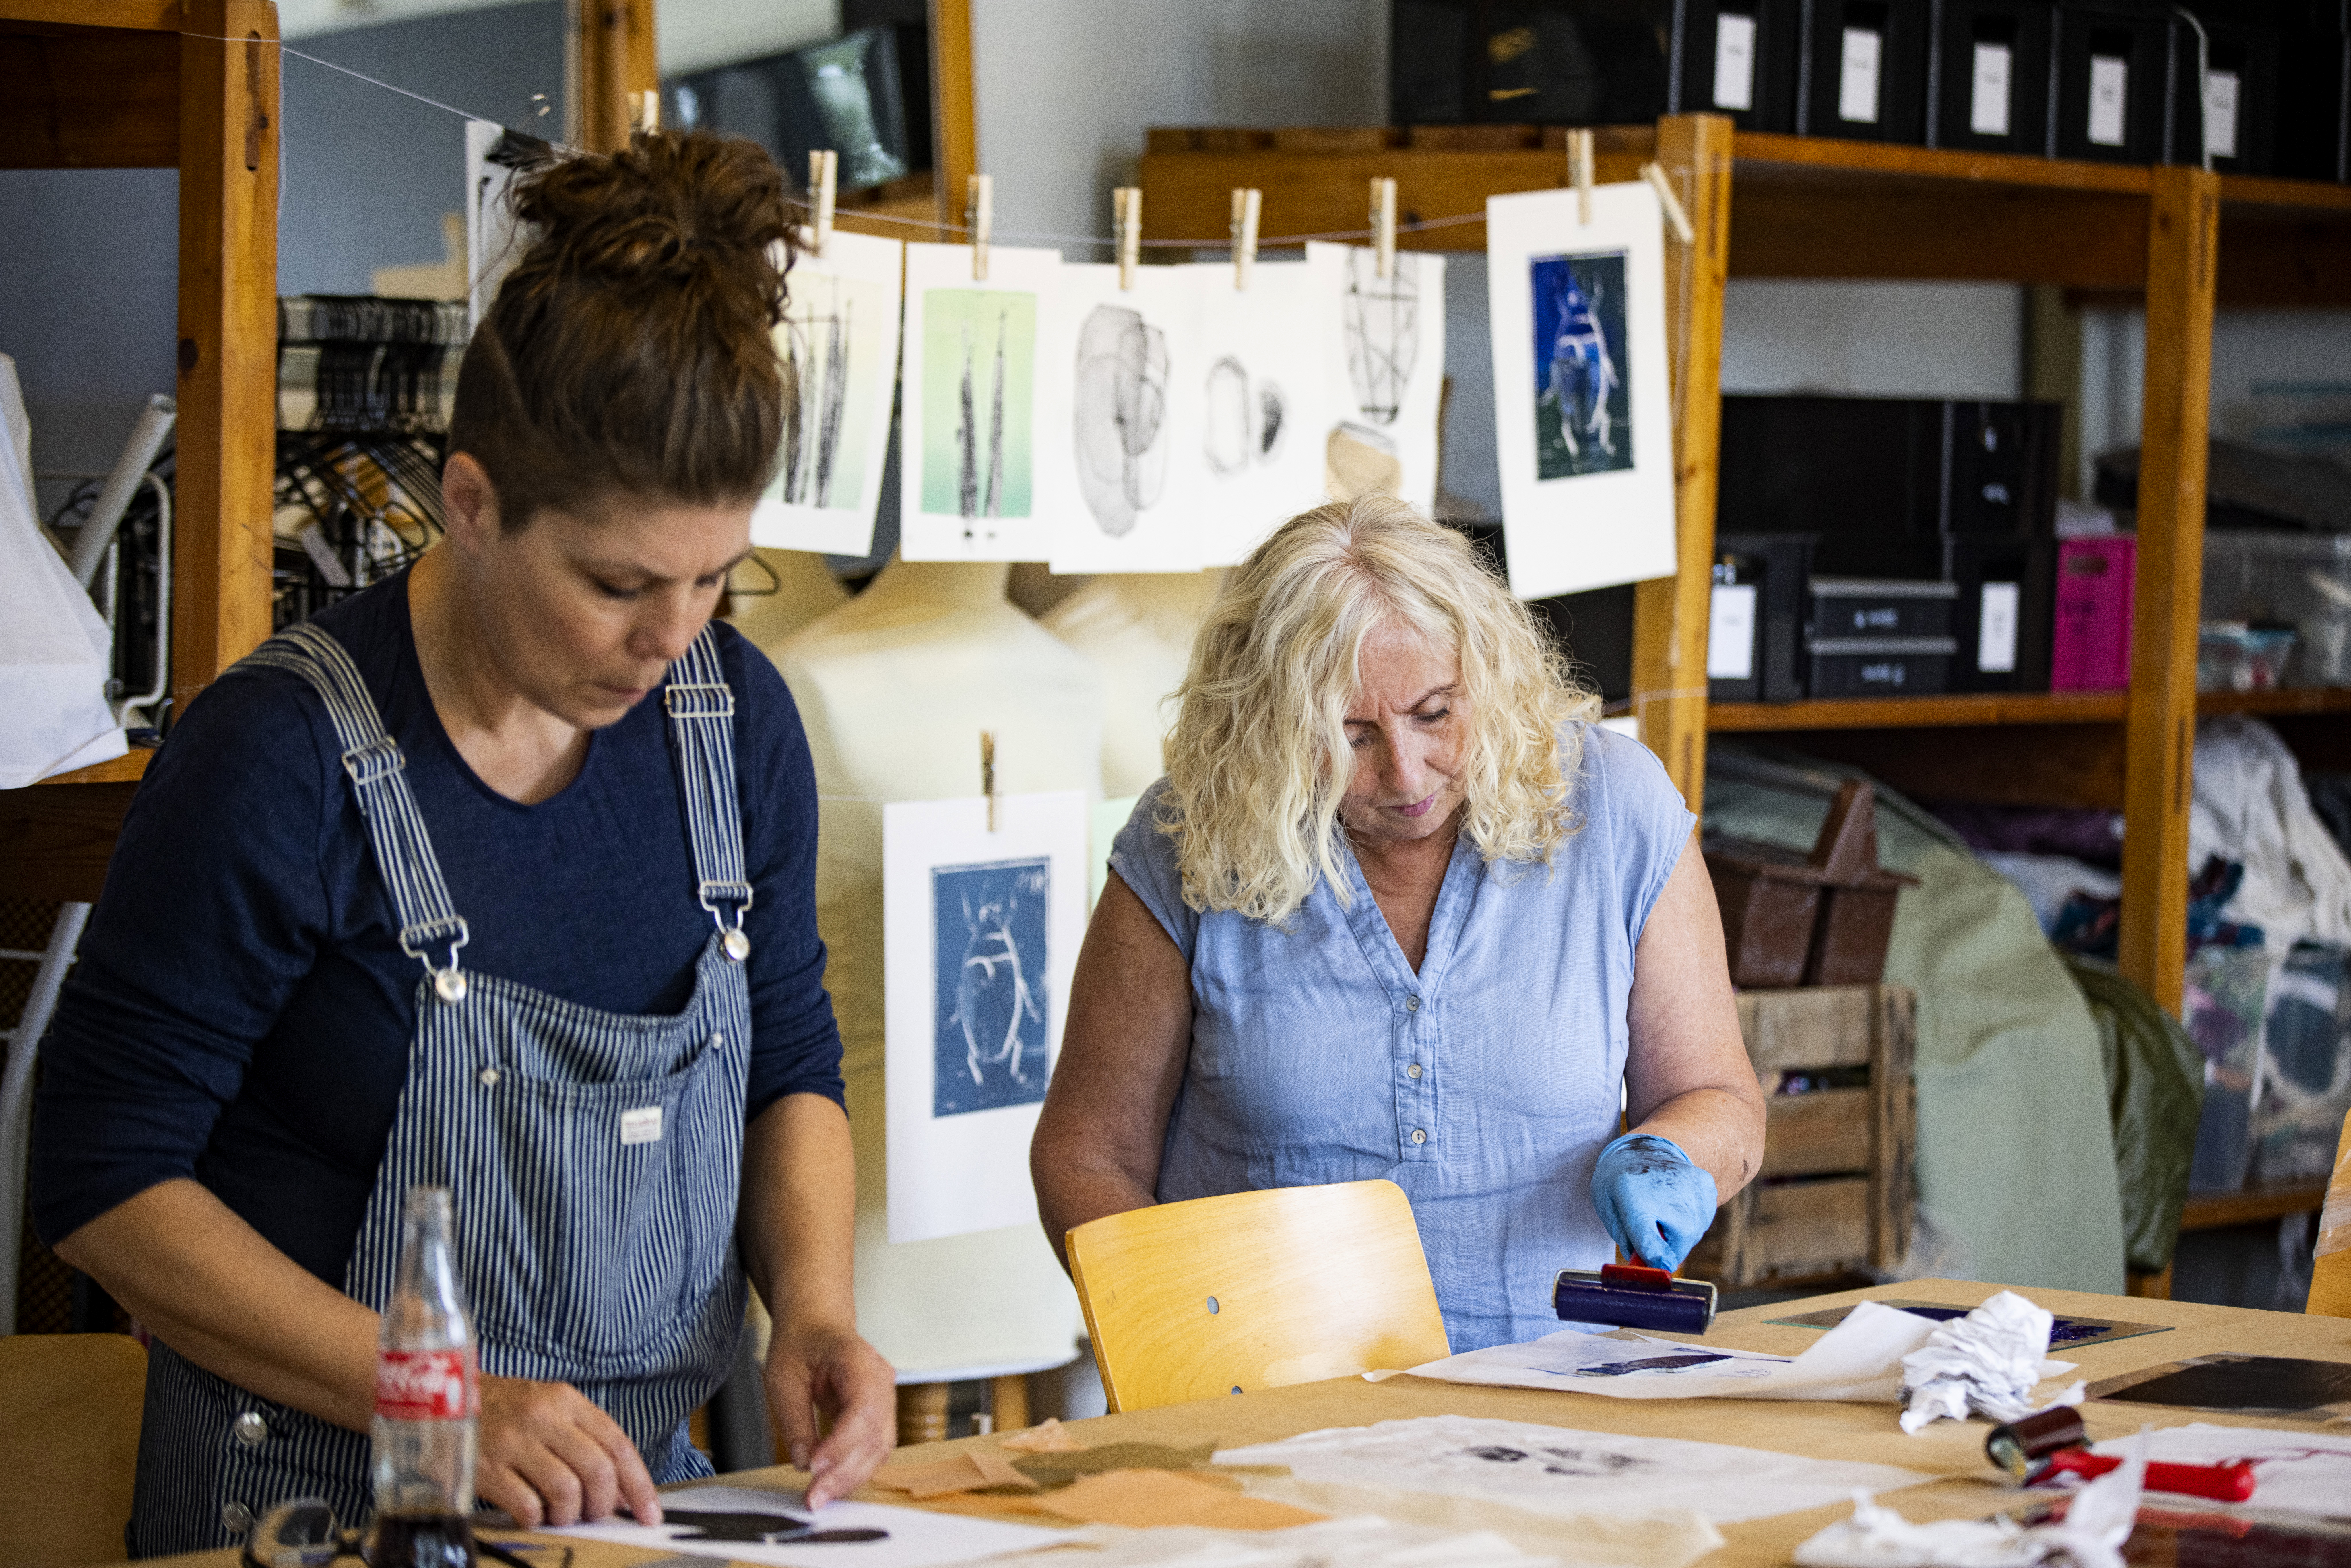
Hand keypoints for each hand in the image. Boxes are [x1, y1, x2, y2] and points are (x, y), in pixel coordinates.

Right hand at [475, 1373, 662, 1528]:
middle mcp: (543, 1417)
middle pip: (597, 1470)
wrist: (440, 1394)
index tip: (649, 1512)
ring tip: (561, 1514)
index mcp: (566, 1401)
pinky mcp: (485, 1467)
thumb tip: (620, 1491)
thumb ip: (584, 1441)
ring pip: (567, 1489)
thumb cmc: (503, 1408)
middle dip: (604, 1504)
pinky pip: (526, 1504)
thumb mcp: (549, 1408)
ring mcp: (513, 1442)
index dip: (639, 1484)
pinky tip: (531, 1514)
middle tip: (596, 1515)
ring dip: (571, 1513)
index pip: (618, 1444)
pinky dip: (536, 1518)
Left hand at [764, 1319, 895, 1508]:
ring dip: (852, 1476)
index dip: (842, 1443)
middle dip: (845, 1471)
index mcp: (857, 1360)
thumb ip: (794, 1419)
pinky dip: (856, 1469)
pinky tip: (833, 1483)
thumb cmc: (801, 1342)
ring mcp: (885, 1397)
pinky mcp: (879, 1414)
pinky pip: (875, 1447)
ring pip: (880, 1447)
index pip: (863, 1408)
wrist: (817, 1324)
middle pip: (876, 1434)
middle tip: (814, 1496)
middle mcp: (880, 1379)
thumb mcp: (783, 1377)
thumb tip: (802, 1461)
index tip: (815, 1467)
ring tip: (820, 1495)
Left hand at [1590, 1132, 1717, 1272]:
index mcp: (1634, 1198)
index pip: (1647, 1233)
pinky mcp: (1707, 1187)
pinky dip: (1689, 1222)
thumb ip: (1625, 1237)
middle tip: (1652, 1233)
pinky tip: (1674, 1203)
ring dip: (1677, 1235)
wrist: (1644, 1146)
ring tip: (1661, 1211)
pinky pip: (1702, 1221)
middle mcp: (1668, 1193)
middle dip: (1666, 1250)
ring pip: (1692, 1236)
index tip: (1661, 1267)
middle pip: (1679, 1242)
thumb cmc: (1619, 1180)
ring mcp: (1692, 1188)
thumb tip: (1644, 1264)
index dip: (1654, 1254)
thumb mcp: (1607, 1206)